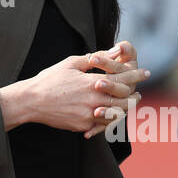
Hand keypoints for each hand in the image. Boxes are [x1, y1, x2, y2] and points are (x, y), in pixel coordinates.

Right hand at [0, 43, 149, 135]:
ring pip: (117, 114)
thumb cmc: (50, 79)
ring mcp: (89, 115)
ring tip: (130, 104)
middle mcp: (94, 100)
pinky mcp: (83, 126)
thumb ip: (95, 58)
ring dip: (126, 109)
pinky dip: (110, 120)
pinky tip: (113, 115)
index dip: (136, 75)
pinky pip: (102, 125)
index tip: (145, 72)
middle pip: (124, 99)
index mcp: (93, 82)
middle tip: (139, 93)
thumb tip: (115, 51)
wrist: (31, 102)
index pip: (123, 79)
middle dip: (134, 95)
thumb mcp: (72, 63)